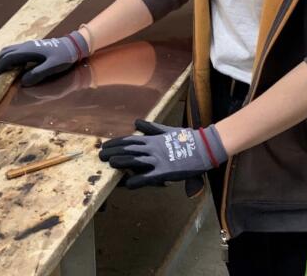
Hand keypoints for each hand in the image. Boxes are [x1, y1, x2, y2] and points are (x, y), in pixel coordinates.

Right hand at [0, 30, 88, 86]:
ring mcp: (28, 45)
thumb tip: (23, 82)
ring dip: (0, 61)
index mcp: (28, 51)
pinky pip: (14, 51)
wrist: (73, 45)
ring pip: (8, 50)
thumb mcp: (53, 67)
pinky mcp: (31, 46)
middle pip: (4, 53)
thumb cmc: (64, 57)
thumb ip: (38, 74)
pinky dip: (7, 58)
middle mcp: (25, 46)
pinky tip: (10, 67)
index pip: (6, 59)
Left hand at [99, 119, 226, 189]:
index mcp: (153, 139)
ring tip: (110, 164)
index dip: (116, 143)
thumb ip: (151, 128)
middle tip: (100, 155)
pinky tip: (128, 184)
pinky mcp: (166, 171)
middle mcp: (152, 148)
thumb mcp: (167, 131)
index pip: (129, 140)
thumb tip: (137, 121)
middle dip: (113, 152)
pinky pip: (148, 177)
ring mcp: (158, 159)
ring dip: (121, 162)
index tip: (104, 146)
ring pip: (134, 160)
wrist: (205, 146)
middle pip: (128, 149)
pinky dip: (137, 181)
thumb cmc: (187, 139)